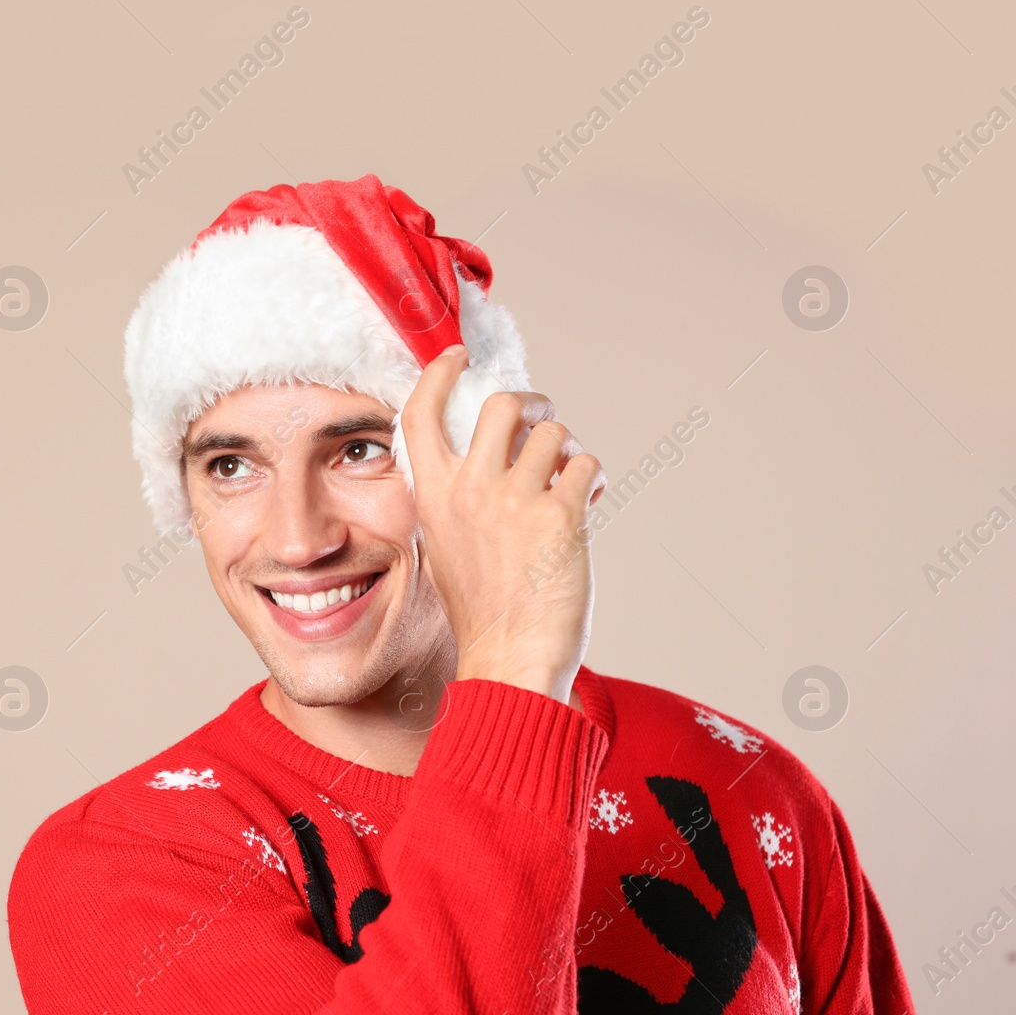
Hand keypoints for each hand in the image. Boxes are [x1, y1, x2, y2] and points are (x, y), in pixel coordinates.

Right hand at [402, 347, 604, 703]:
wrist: (509, 657)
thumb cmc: (483, 610)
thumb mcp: (446, 546)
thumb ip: (459, 499)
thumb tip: (493, 457)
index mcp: (433, 496)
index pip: (422, 413)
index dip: (440, 374)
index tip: (456, 358)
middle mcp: (470, 489)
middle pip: (503, 405)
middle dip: (532, 405)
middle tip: (543, 422)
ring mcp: (515, 500)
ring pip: (554, 433)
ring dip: (568, 450)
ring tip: (569, 481)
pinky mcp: (560, 516)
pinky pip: (586, 467)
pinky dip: (593, 480)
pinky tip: (588, 503)